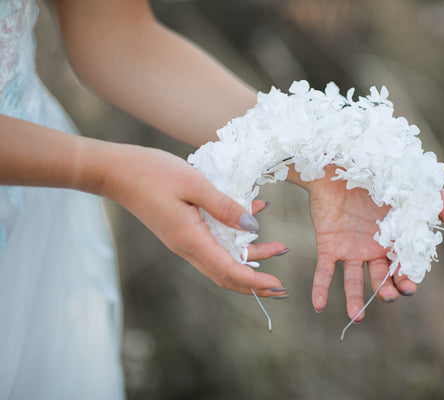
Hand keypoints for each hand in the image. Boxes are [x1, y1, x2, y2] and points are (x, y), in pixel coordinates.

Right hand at [95, 142, 287, 296]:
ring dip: (251, 257)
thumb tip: (252, 227)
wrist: (116, 172)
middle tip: (282, 285)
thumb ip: (224, 207)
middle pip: (227, 274)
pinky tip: (253, 216)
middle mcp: (188, 247)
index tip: (278, 286)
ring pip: (222, 259)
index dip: (256, 282)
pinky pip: (214, 242)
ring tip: (277, 247)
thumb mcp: (195, 184)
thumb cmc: (152, 173)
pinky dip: (235, 238)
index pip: (229, 271)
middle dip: (257, 281)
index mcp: (191, 240)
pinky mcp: (182, 231)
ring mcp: (184, 240)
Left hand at [307, 166, 443, 320]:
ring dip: (356, 300)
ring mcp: (350, 249)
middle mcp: (373, 249)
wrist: (337, 160)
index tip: (408, 286)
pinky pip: (324, 271)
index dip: (407, 277)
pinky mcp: (328, 245)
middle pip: (382, 278)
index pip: (403, 265)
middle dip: (388, 290)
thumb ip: (434, 198)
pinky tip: (319, 306)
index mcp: (394, 239)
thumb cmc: (376, 171)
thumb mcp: (410, 184)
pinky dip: (321, 288)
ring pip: (354, 281)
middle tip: (391, 296)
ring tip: (358, 316)